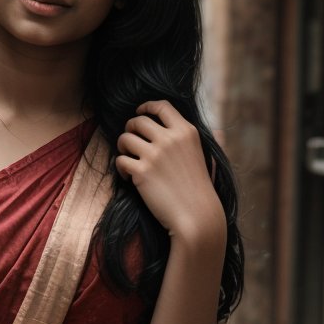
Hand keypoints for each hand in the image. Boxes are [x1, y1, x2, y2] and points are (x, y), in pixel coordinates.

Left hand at [114, 100, 224, 242]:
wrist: (196, 216)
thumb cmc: (199, 190)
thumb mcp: (203, 156)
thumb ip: (189, 141)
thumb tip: (184, 129)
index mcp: (186, 132)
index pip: (162, 106)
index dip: (146, 106)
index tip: (139, 112)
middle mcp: (170, 139)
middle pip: (138, 121)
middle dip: (130, 129)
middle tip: (130, 141)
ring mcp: (155, 155)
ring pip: (125, 138)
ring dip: (122, 148)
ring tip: (128, 159)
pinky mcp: (141, 172)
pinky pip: (120, 160)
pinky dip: (121, 168)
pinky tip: (129, 178)